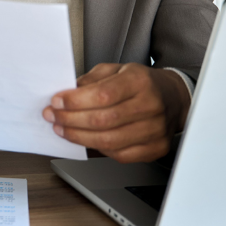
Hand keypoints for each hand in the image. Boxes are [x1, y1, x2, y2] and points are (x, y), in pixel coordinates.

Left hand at [42, 63, 190, 162]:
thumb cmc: (141, 83)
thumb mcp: (115, 69)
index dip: (75, 101)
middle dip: (71, 120)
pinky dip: (96, 149)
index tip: (56, 102)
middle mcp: (150, 106)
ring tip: (62, 129)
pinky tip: (84, 140)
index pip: (102, 94)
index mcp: (139, 81)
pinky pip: (119, 155)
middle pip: (103, 120)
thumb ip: (91, 80)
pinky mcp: (155, 149)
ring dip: (78, 137)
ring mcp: (155, 130)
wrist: (172, 98)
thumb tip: (66, 94)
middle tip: (53, 117)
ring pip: (109, 141)